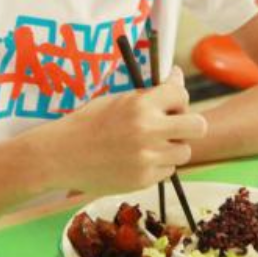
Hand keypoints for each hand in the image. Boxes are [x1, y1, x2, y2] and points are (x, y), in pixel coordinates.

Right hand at [37, 67, 207, 193]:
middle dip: (190, 124)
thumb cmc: (88, 123)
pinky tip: (135, 160)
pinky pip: (167, 170)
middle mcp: (148, 131)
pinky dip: (158, 165)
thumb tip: (178, 76)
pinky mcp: (143, 180)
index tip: (170, 103)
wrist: (59, 155)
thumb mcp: (118, 100)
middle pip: (198, 126)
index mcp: (140, 105)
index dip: (178, 98)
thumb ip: (150, 93)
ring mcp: (147, 158)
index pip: (181, 94)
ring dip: (172, 147)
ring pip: (184, 151)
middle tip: (174, 126)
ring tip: (148, 145)